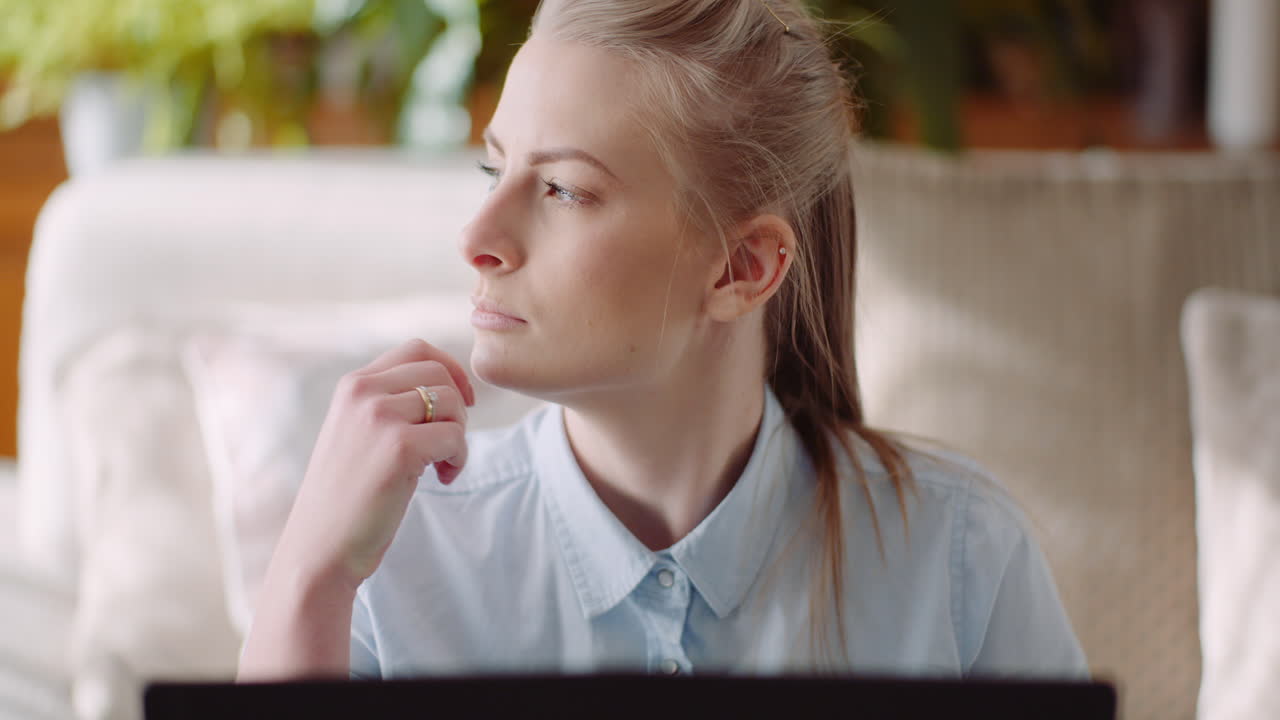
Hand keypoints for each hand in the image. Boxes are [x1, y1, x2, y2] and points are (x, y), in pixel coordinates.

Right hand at [275, 339, 475, 590]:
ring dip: (459, 435)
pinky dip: (459, 459)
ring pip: (451, 403)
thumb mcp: (358, 434)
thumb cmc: (346, 498)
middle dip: (457, 408)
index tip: (463, 400)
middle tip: (447, 445)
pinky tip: (442, 480)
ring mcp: (379, 417)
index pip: (416, 349)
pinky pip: (455, 437)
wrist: (319, 548)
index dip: (450, 369)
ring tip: (442, 466)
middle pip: (439, 373)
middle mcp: (363, 392)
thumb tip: (450, 388)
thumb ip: (389, 404)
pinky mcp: (399, 447)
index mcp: (352, 385)